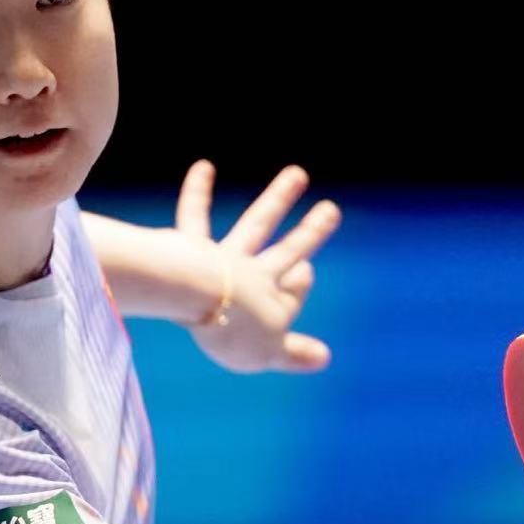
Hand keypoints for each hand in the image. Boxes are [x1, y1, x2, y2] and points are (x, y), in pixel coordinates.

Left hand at [177, 160, 341, 373]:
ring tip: (297, 173)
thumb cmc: (234, 331)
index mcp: (273, 305)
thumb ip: (294, 354)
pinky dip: (198, 191)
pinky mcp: (193, 248)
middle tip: (330, 209)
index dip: (299, 287)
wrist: (201, 299)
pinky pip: (196, 216)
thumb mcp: (269, 353)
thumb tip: (324, 357)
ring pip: (257, 224)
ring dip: (278, 198)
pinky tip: (204, 166)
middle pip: (287, 251)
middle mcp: (254, 276)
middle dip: (311, 233)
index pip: (292, 294)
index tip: (305, 273)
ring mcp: (226, 258)